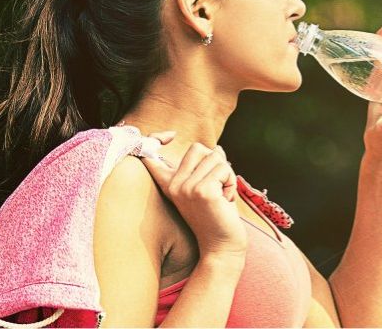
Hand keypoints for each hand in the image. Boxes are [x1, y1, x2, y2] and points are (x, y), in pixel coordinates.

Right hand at [135, 133, 247, 255]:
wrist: (222, 246)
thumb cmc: (217, 217)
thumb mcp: (206, 188)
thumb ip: (206, 168)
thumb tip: (216, 148)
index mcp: (169, 184)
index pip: (150, 155)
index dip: (153, 139)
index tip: (167, 135)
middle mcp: (174, 185)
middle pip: (198, 148)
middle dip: (216, 163)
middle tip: (217, 188)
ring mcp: (186, 188)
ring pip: (215, 157)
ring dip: (227, 175)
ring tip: (222, 197)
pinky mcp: (202, 191)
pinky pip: (224, 169)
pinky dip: (232, 183)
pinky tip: (226, 201)